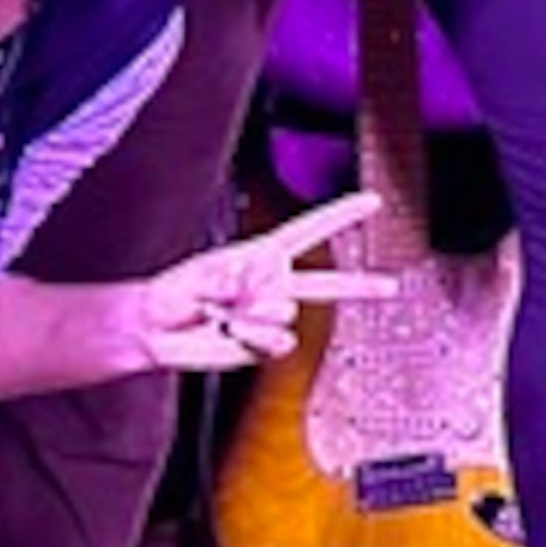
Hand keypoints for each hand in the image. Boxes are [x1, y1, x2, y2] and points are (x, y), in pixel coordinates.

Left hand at [131, 192, 392, 374]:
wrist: (153, 333)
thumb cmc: (170, 293)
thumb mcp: (199, 274)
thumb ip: (237, 278)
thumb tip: (268, 290)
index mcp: (260, 254)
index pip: (308, 230)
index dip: (342, 214)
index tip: (375, 201)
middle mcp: (273, 283)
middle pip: (327, 283)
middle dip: (361, 285)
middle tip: (391, 286)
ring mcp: (271, 316)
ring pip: (285, 311)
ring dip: (252, 313)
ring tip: (223, 314)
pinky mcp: (264, 345)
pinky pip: (277, 341)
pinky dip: (253, 338)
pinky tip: (232, 333)